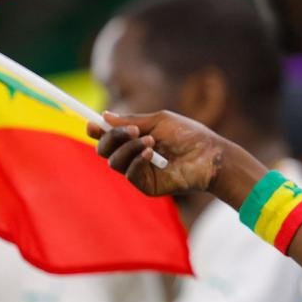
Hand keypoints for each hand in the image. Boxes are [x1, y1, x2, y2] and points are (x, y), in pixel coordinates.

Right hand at [87, 111, 260, 201]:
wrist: (211, 155)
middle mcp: (133, 155)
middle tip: (130, 130)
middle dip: (111, 138)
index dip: (97, 130)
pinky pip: (129, 175)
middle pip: (104, 150)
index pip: (108, 136)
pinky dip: (136, 161)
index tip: (91, 123)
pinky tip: (150, 153)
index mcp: (135, 138)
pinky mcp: (147, 186)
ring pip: (114, 162)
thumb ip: (132, 121)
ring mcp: (139, 171)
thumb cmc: (189, 135)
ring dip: (128, 148)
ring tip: (149, 140)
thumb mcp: (159, 121)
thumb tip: (104, 116)